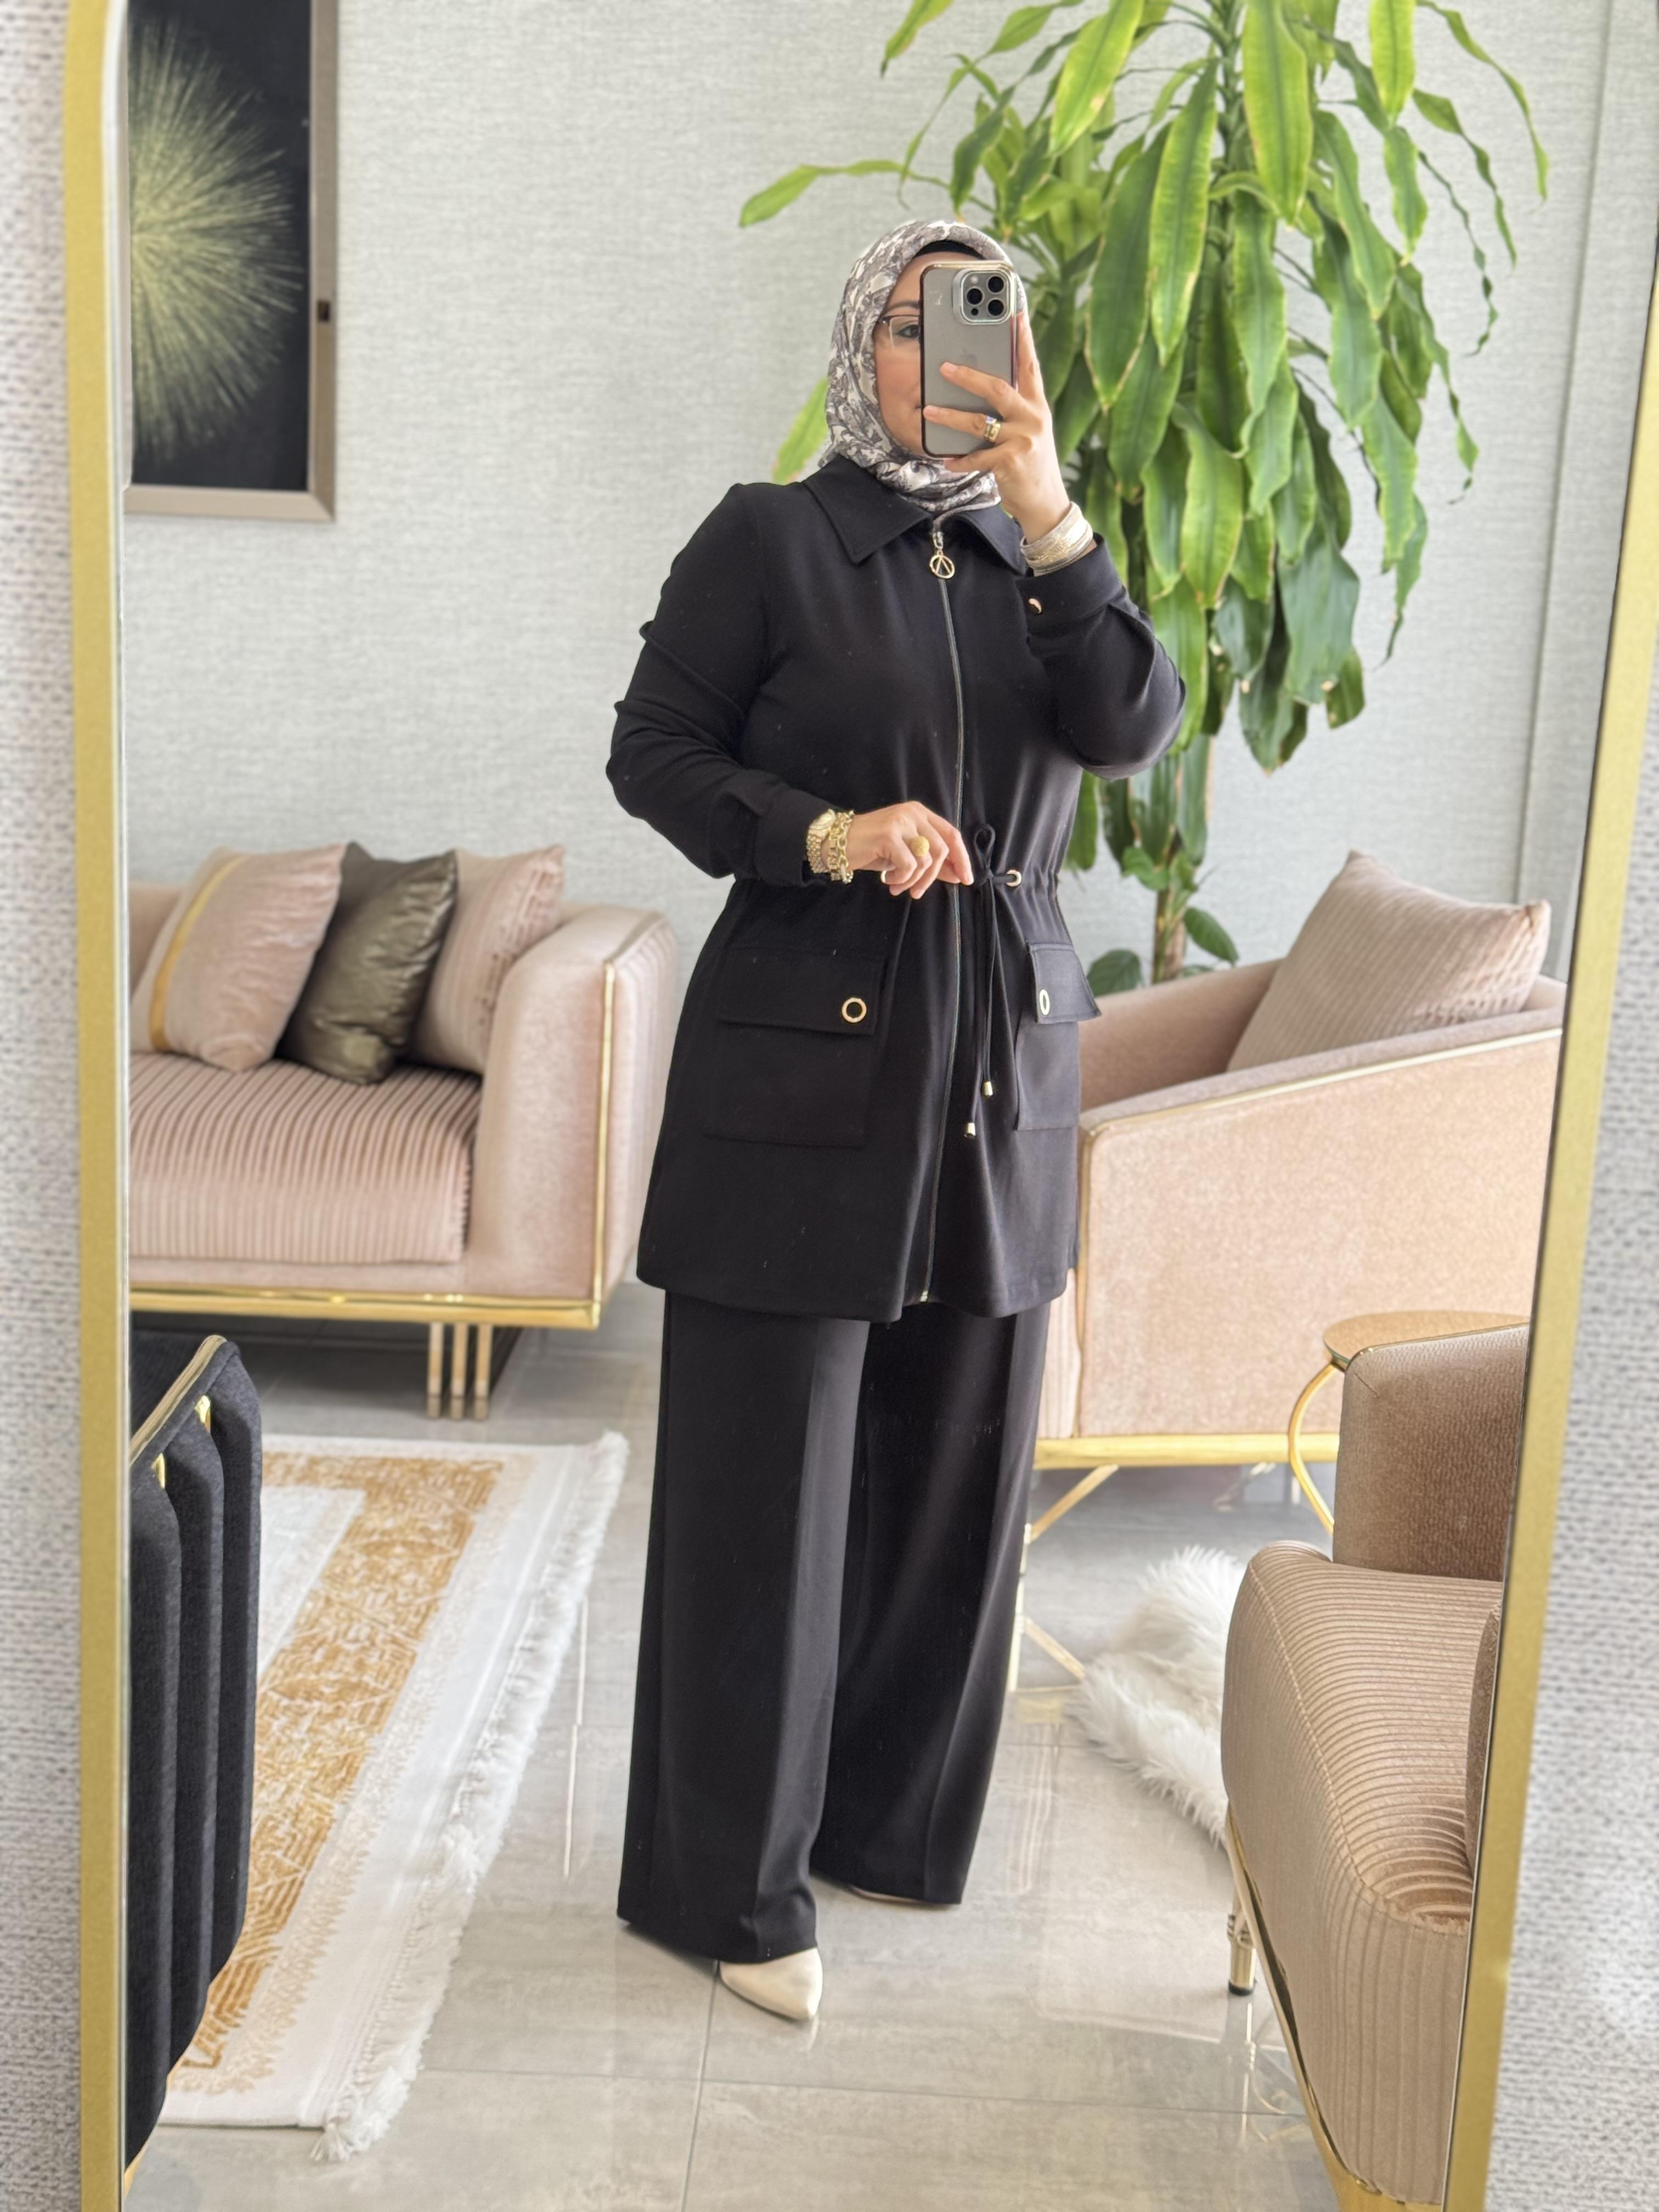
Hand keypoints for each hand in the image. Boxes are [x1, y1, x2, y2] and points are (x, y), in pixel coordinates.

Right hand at [845, 803, 973, 897]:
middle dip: (934, 877)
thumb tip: (958, 875)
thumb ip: (931, 861)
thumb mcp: (904, 853)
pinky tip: (888, 880)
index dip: (962, 858)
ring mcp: (901, 822)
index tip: (966, 879)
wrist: (836, 843)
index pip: (951, 834)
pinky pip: (909, 865)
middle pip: (942, 849)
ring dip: (914, 881)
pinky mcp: (889, 835)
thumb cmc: (871, 848)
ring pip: (926, 860)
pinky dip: (901, 879)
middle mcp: (912, 814)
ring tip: (898, 887)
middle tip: (919, 894)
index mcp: (919, 814)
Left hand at [923, 309, 1070, 541]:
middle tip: (943, 367)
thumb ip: (1013, 409)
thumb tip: (982, 387)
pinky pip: (977, 458)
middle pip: (997, 388)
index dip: (1022, 337)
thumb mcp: (1029, 430)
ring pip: (980, 422)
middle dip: (968, 376)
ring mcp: (1023, 440)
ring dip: (950, 417)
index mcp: (1037, 405)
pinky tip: (947, 461)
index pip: (1030, 364)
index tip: (1014, 311)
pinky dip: (959, 460)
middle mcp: (1033, 418)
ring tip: (929, 412)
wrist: (1046, 503)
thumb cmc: (1031, 464)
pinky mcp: (1011, 463)